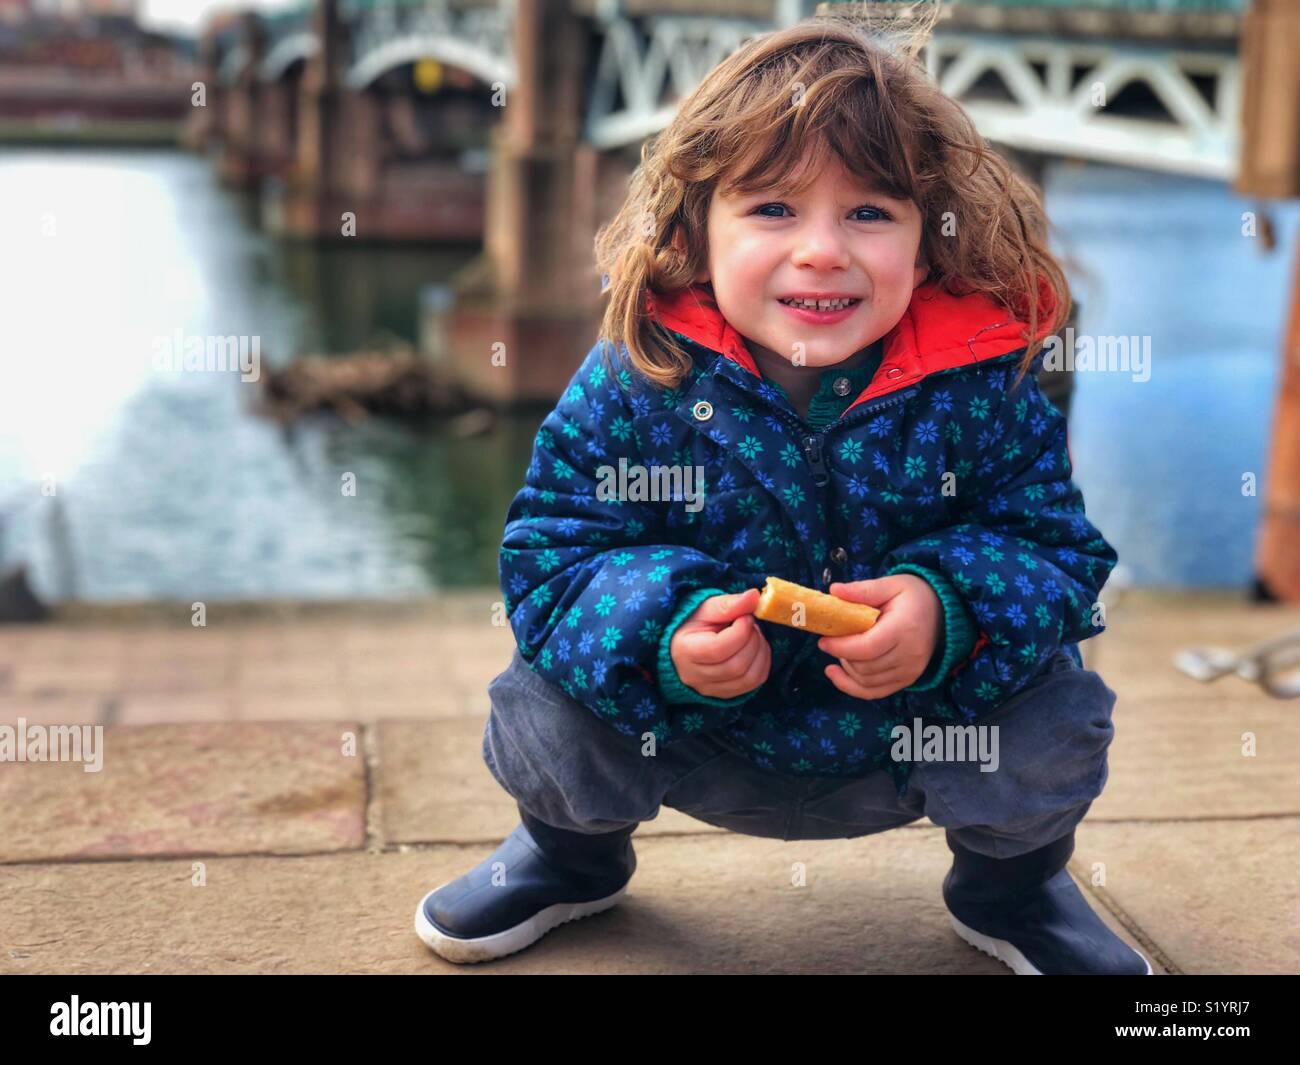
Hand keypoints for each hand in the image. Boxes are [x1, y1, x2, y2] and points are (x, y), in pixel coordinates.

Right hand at [670, 588, 770, 699]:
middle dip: (752, 641)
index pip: (719, 649)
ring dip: (761, 653)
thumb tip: (755, 597)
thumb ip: (728, 604)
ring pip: (749, 678)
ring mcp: (709, 689)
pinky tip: (756, 649)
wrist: (682, 644)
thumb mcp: (705, 608)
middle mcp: (695, 676)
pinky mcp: (724, 694)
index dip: (741, 631)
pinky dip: (762, 664)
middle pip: (736, 666)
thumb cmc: (692, 623)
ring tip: (754, 636)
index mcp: (685, 651)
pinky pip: (753, 684)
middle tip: (750, 625)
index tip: (745, 616)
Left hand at [817, 575, 942, 699]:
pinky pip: (875, 692)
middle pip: (864, 666)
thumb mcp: (890, 585)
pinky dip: (852, 687)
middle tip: (833, 639)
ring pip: (866, 681)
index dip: (840, 647)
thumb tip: (834, 591)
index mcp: (903, 629)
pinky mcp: (907, 679)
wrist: (943, 612)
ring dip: (847, 669)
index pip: (867, 648)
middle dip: (842, 655)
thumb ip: (862, 590)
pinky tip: (837, 674)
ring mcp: (910, 671)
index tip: (823, 640)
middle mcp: (909, 654)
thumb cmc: (913, 596)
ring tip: (841, 649)